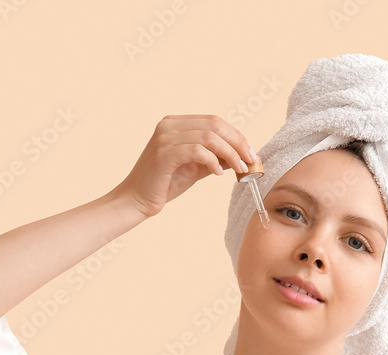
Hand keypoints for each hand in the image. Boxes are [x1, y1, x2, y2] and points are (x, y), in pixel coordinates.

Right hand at [113, 114, 256, 218]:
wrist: (137, 199)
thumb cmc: (165, 183)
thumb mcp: (196, 167)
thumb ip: (216, 158)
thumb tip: (242, 155)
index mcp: (176, 123)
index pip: (214, 121)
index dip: (236, 135)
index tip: (250, 152)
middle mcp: (169, 125)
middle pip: (214, 125)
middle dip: (237, 143)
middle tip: (251, 160)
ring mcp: (165, 137)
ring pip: (209, 137)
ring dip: (230, 154)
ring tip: (240, 169)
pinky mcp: (164, 153)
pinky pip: (197, 151)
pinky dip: (213, 161)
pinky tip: (219, 173)